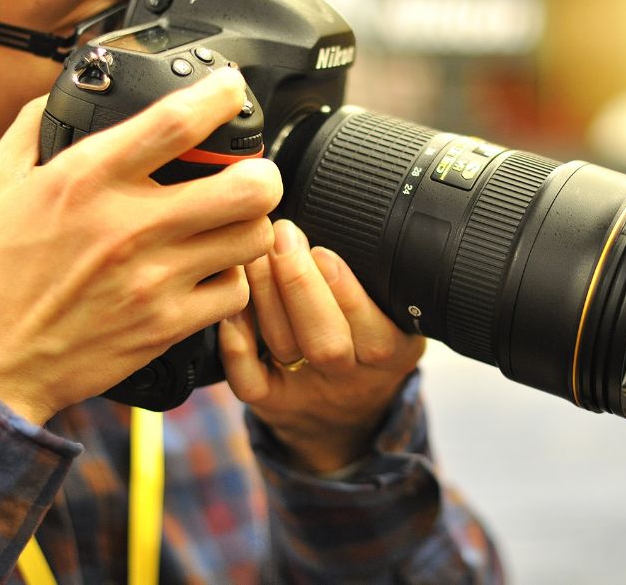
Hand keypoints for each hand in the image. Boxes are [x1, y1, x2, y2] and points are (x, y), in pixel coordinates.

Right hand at [0, 68, 281, 423]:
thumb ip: (33, 128)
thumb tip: (63, 92)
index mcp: (88, 180)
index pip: (175, 123)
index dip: (219, 96)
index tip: (230, 88)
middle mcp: (130, 226)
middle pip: (247, 186)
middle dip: (262, 172)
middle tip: (252, 173)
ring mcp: (155, 279)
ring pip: (252, 238)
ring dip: (251, 225)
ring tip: (233, 223)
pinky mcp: (167, 325)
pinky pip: (235, 292)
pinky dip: (232, 279)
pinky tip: (212, 271)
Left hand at [219, 219, 425, 473]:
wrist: (341, 415)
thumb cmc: (366, 341)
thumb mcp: (395, 314)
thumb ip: (379, 277)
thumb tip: (344, 208)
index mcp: (393, 352)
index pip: (377, 332)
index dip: (347, 292)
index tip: (323, 250)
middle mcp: (352, 376)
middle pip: (327, 342)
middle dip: (300, 284)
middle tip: (282, 234)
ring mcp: (308, 391)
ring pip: (287, 349)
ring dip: (265, 294)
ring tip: (254, 250)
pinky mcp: (271, 401)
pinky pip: (249, 381)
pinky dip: (236, 342)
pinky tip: (230, 302)